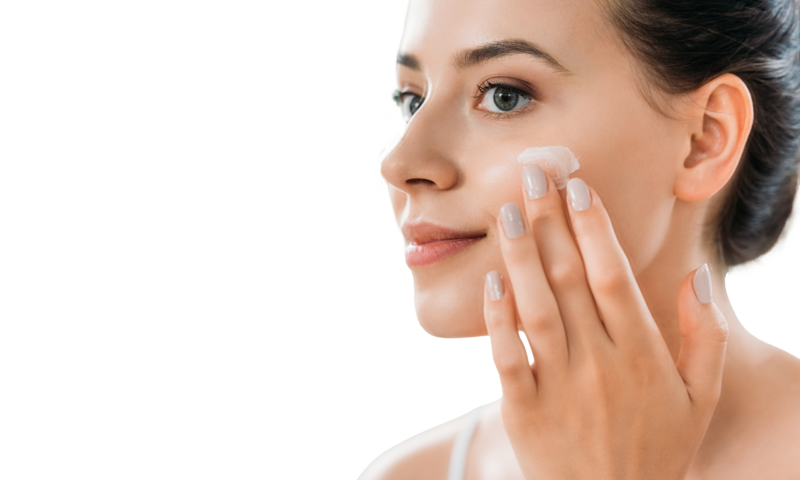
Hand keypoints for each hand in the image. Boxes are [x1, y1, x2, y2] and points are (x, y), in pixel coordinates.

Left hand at [482, 165, 728, 479]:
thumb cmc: (656, 450)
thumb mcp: (698, 399)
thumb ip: (703, 336)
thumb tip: (699, 277)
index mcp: (642, 354)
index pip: (614, 275)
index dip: (594, 228)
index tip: (578, 187)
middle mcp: (599, 362)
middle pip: (570, 278)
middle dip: (551, 221)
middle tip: (534, 173)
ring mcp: (559, 386)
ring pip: (536, 307)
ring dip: (521, 255)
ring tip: (509, 210)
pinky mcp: (524, 410)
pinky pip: (506, 357)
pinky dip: (497, 318)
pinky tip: (491, 279)